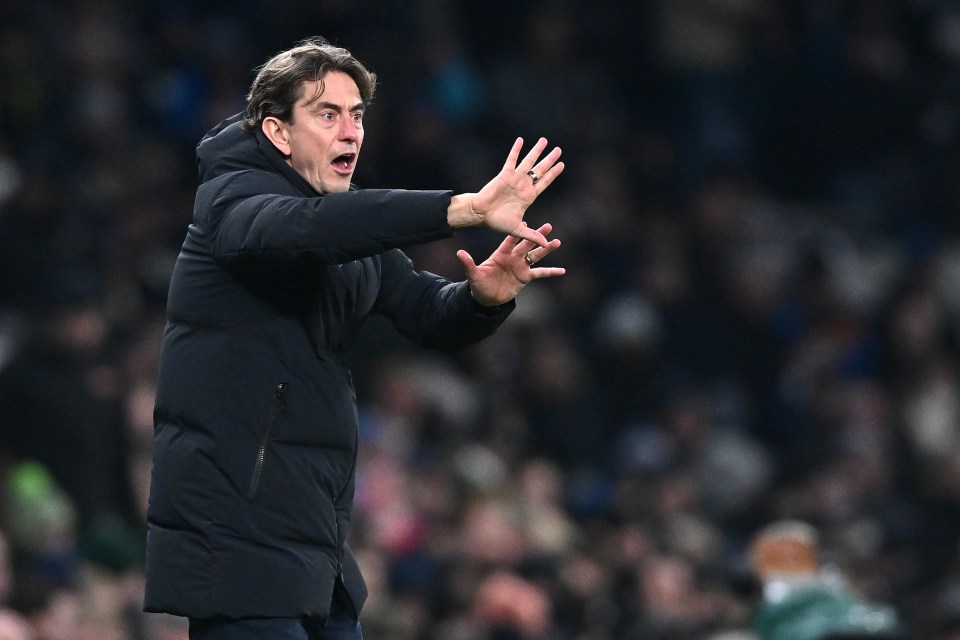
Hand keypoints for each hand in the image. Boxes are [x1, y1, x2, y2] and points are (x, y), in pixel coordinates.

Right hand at [448, 138, 563, 246]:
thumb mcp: (518, 229)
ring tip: (545, 140)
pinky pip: (512, 159)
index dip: (553, 174)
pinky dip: (516, 150)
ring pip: (529, 162)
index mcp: (528, 196)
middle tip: (559, 150)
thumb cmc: (497, 222)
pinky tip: (521, 140)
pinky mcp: (504, 175)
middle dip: (550, 160)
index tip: (562, 165)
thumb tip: (546, 244)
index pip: (544, 182)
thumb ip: (532, 235)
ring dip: (536, 151)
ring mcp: (514, 178)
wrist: (481, 214)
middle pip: (540, 169)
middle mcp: (523, 185)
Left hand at [456, 223, 564, 306]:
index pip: (510, 240)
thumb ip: (468, 263)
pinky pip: (540, 273)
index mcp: (501, 253)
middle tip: (548, 227)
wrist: (486, 298)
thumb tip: (459, 253)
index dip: (517, 231)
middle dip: (537, 236)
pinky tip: (562, 271)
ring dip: (546, 249)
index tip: (525, 221)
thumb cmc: (479, 284)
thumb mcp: (473, 274)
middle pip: (527, 244)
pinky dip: (551, 272)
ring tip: (557, 242)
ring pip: (536, 256)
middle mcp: (513, 257)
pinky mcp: (525, 277)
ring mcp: (520, 267)